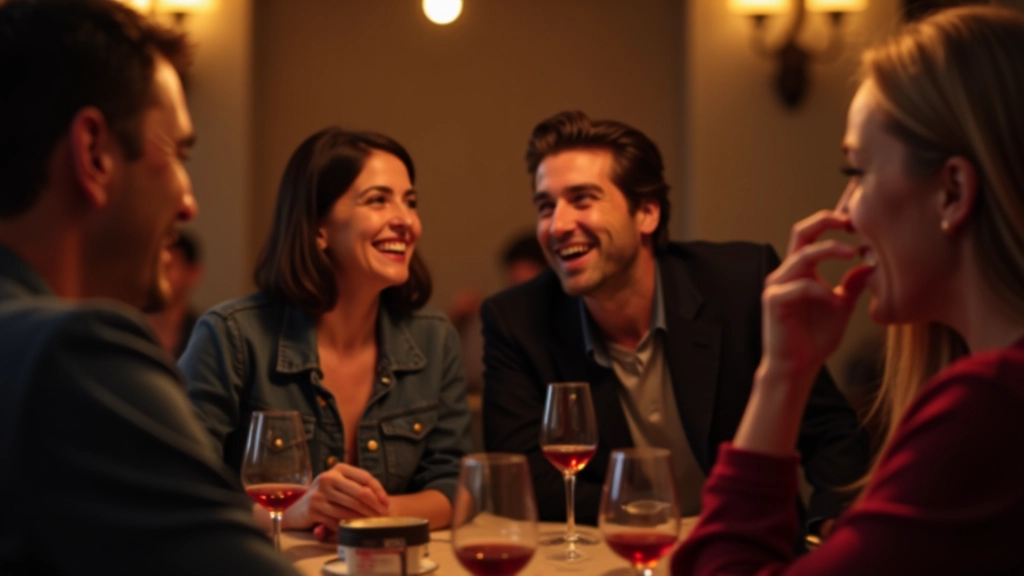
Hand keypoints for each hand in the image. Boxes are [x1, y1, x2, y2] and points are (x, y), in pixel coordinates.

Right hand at [282, 463, 389, 529]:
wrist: (299, 508)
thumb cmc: (327, 495)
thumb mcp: (340, 484)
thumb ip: (358, 486)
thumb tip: (382, 500)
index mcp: (338, 468)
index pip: (365, 477)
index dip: (378, 490)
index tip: (386, 503)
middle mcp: (328, 478)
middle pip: (359, 493)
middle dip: (374, 506)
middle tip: (383, 515)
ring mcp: (320, 494)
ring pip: (350, 508)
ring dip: (364, 518)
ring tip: (374, 523)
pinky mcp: (314, 509)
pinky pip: (338, 520)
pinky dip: (349, 525)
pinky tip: (357, 528)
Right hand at [761, 210, 872, 384]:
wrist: (796, 368)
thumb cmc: (814, 339)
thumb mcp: (841, 306)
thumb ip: (852, 285)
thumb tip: (871, 263)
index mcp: (800, 270)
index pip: (812, 234)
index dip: (832, 220)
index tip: (858, 220)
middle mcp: (786, 272)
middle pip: (801, 231)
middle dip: (826, 221)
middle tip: (852, 222)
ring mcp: (777, 286)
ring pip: (802, 255)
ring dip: (830, 250)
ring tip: (854, 254)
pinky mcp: (774, 302)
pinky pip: (800, 286)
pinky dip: (821, 290)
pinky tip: (835, 301)